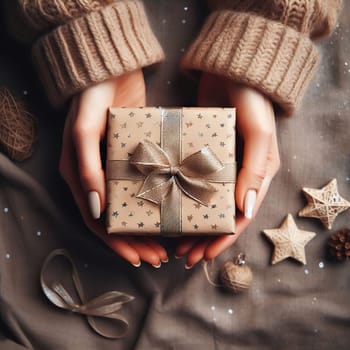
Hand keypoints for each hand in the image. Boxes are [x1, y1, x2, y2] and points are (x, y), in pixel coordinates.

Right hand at [59, 70, 167, 266]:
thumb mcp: (85, 130)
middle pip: (116, 221)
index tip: (138, 257)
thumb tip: (97, 209)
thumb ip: (86, 168)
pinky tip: (170, 212)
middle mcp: (96, 178)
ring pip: (131, 208)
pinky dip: (154, 204)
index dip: (116, 242)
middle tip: (159, 257)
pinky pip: (143, 188)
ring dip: (147, 228)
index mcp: (80, 176)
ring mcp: (115, 170)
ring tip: (167, 245)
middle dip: (136, 241)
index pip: (98, 222)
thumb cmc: (93, 98)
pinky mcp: (133, 159)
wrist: (112, 70)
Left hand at [176, 72, 279, 267]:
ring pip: (204, 204)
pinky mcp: (201, 154)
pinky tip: (168, 209)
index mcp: (257, 174)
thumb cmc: (251, 100)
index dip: (223, 239)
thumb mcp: (258, 133)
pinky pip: (190, 183)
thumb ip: (255, 169)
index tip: (204, 256)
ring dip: (190, 224)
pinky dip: (181, 199)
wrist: (230, 69)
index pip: (240, 217)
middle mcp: (239, 174)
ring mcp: (219, 165)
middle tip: (182, 254)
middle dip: (203, 238)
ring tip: (173, 243)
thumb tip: (246, 208)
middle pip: (219, 215)